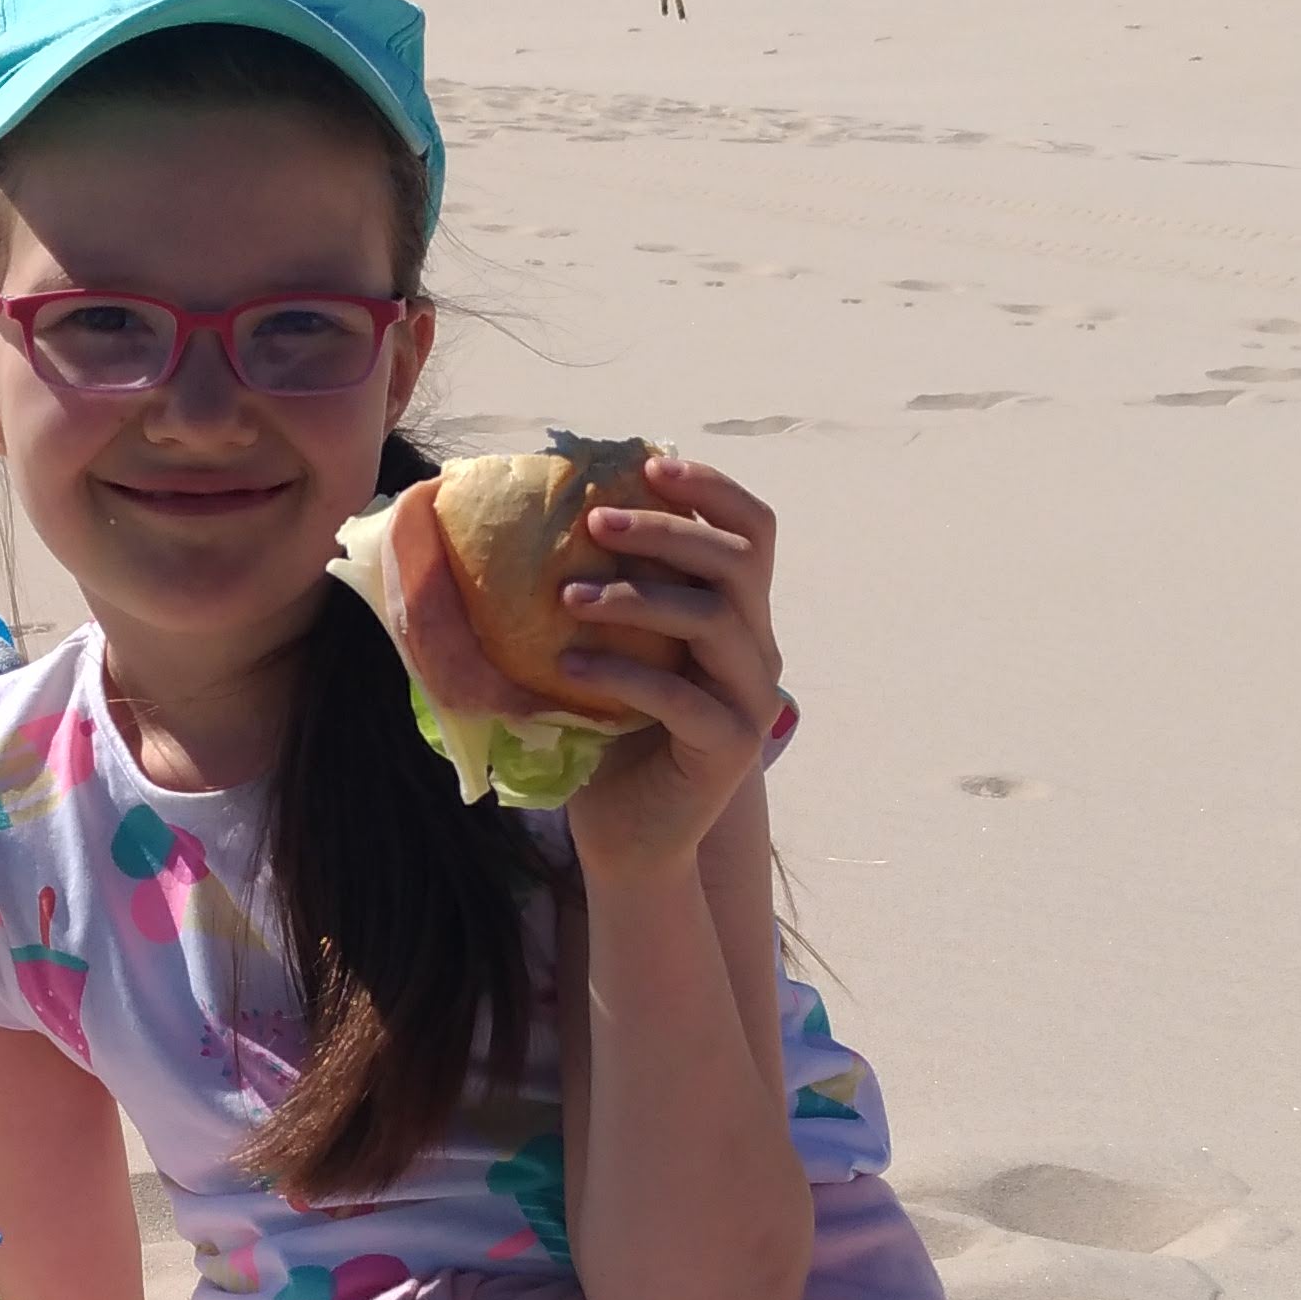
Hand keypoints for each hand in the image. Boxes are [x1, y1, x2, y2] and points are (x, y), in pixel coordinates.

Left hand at [552, 455, 782, 876]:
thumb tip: (543, 515)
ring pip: (711, 619)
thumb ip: (607, 588)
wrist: (630, 834)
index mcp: (737, 612)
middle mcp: (757, 647)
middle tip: (594, 522)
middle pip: (736, 562)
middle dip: (667, 530)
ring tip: (567, 598)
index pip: (753, 530)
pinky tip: (565, 667)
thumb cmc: (611, 732)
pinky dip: (619, 672)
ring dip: (635, 598)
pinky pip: (679, 695)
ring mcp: (752, 697)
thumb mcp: (611, 647)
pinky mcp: (730, 745)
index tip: (649, 465)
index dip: (712, 489)